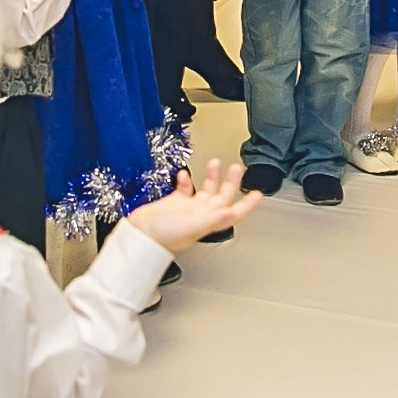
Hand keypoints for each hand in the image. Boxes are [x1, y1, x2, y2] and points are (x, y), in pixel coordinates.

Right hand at [121, 160, 263, 254]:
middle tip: (237, 167)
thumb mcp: (191, 226)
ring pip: (205, 190)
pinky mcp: (173, 203)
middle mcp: (200, 214)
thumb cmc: (161, 235)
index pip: (234, 212)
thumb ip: (212, 219)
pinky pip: (184, 189)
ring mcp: (187, 208)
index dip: (248, 204)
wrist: (139, 235)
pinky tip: (185, 173)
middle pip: (222, 196)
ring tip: (215, 162)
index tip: (258, 194)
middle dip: (231, 181)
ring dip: (212, 176)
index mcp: (208, 220)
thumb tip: (231, 213)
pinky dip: (186, 179)